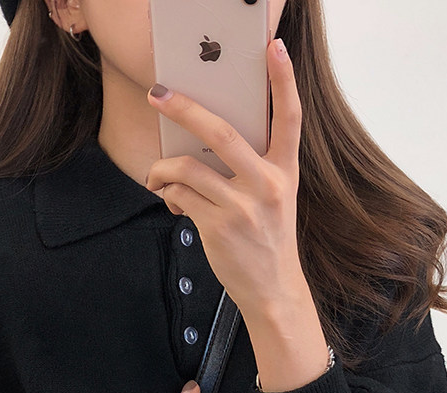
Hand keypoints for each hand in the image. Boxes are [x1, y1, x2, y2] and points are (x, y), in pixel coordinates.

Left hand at [145, 38, 305, 322]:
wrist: (273, 290)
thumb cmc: (269, 240)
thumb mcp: (275, 200)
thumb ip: (250, 169)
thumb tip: (198, 144)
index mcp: (285, 173)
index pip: (290, 118)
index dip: (284, 81)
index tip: (274, 48)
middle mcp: (267, 185)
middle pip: (221, 133)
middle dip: (184, 109)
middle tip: (158, 95)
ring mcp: (242, 207)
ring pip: (187, 168)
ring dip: (161, 169)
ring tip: (156, 176)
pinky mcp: (218, 227)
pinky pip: (179, 196)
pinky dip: (166, 194)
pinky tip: (169, 200)